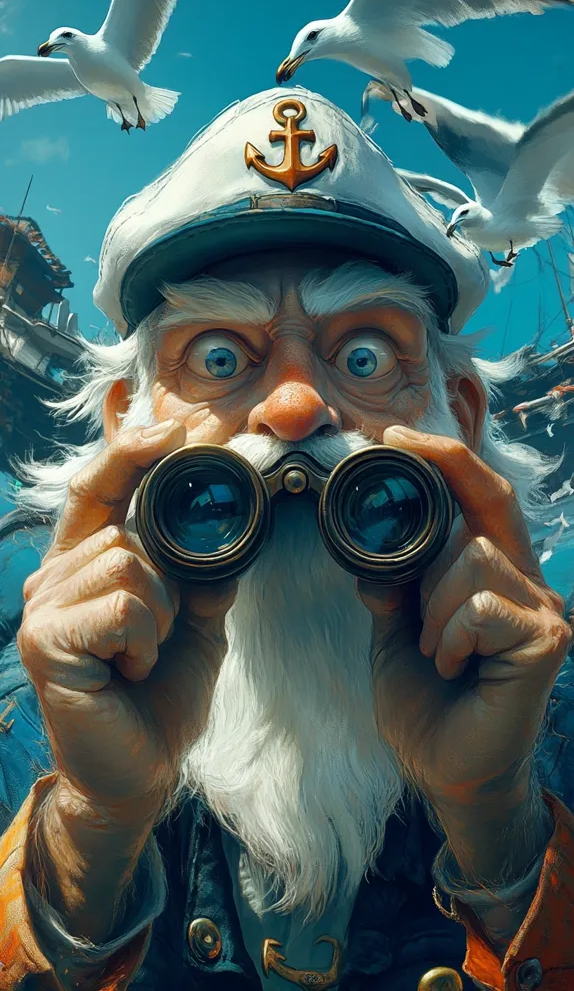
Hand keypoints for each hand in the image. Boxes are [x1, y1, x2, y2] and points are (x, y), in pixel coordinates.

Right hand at [18, 421, 235, 826]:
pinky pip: (122, 607)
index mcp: (86, 563)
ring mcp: (42, 607)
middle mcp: (54, 576)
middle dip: (166, 583)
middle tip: (159, 634)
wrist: (139, 769)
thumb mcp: (194, 622)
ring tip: (141, 656)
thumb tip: (226, 526)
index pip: (100, 489)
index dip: (129, 452)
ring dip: (158, 616)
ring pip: (128, 565)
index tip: (170, 428)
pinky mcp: (44, 641)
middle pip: (125, 530)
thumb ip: (200, 573)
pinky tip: (130, 670)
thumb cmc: (159, 694)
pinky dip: (145, 640)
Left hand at [360, 426, 571, 817]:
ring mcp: (542, 609)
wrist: (445, 772)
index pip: (481, 494)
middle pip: (490, 502)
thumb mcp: (395, 630)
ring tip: (431, 647)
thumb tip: (369, 545)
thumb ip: (393, 585)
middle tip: (399, 506)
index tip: (396, 438)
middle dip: (440, 486)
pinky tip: (449, 666)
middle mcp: (526, 581)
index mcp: (493, 571)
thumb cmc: (427, 702)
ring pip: (473, 557)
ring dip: (432, 603)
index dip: (446, 458)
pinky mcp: (546, 641)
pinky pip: (481, 608)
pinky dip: (449, 635)